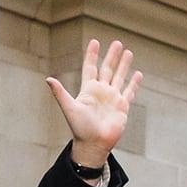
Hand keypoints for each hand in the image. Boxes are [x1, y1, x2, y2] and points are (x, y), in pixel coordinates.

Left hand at [45, 39, 140, 168]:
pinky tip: (138, 74)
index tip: (95, 42)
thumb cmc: (80, 128)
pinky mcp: (122, 107)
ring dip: (123, 65)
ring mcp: (112, 99)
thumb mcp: (69, 108)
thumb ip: (60, 93)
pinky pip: (129, 92)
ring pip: (119, 77)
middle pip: (107, 69)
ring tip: (128, 52)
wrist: (93, 145)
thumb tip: (48, 79)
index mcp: (88, 90)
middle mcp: (100, 92)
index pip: (90, 68)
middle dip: (112, 56)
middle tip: (117, 43)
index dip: (92, 56)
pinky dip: (134, 83)